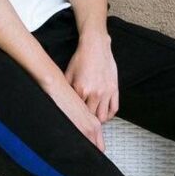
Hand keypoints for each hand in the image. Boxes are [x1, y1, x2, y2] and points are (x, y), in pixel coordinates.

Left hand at [43, 32, 118, 151]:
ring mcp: (106, 92)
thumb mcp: (67, 74)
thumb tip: (60, 103)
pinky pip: (114, 108)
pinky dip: (109, 115)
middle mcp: (95, 93)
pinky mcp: (114, 89)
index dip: (76, 121)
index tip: (74, 127)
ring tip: (94, 123)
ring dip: (98, 122)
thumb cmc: (81, 59)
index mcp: (81, 90)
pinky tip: (104, 115)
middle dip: (87, 124)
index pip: (78, 113)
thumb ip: (65, 90)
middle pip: (91, 118)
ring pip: (104, 117)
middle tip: (84, 129)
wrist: (96, 46)